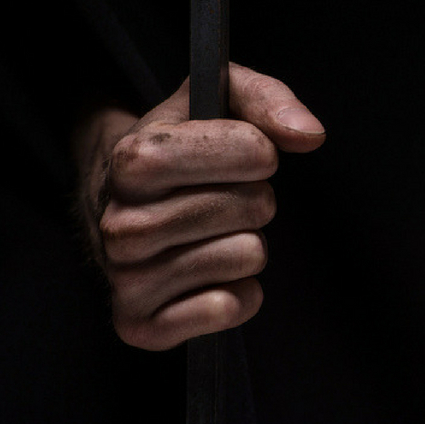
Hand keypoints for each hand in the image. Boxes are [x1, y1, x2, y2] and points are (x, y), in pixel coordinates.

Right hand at [74, 64, 325, 349]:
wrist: (115, 198)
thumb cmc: (181, 146)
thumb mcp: (214, 99)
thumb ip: (265, 99)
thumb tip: (309, 135)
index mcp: (133, 159)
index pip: (246, 150)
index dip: (263, 151)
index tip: (254, 153)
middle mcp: (120, 223)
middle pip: (252, 208)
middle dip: (258, 198)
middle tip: (228, 198)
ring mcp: (125, 278)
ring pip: (246, 256)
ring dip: (250, 244)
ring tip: (215, 233)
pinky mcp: (139, 324)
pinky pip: (228, 309)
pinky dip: (241, 293)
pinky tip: (215, 276)